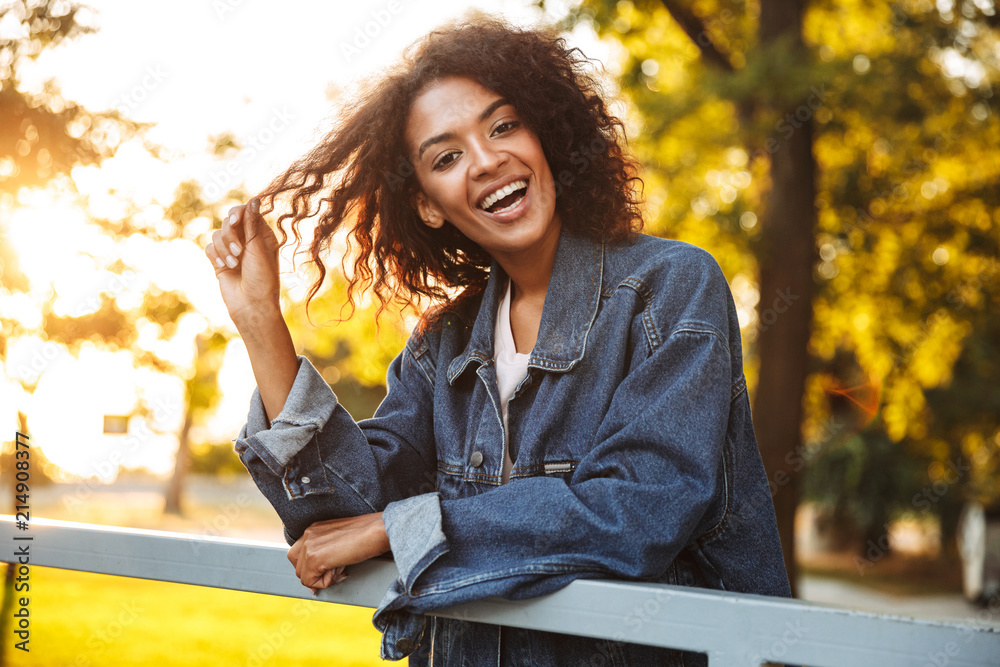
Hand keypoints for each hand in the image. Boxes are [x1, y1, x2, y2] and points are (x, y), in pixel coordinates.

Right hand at [205, 198, 281, 328]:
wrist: (251, 305)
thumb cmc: (262, 278)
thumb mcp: (258, 249)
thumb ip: (252, 224)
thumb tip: (254, 199)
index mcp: (262, 235)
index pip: (246, 212)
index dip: (238, 213)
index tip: (234, 222)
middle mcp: (247, 240)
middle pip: (228, 221)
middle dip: (230, 235)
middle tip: (239, 251)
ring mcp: (232, 250)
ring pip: (217, 234)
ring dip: (224, 248)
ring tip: (234, 264)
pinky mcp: (220, 260)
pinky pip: (210, 248)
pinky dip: (216, 256)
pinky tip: (225, 267)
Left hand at [287, 513, 390, 593]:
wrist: (378, 530)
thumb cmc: (368, 534)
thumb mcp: (340, 540)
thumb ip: (326, 553)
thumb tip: (316, 579)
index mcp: (314, 528)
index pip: (298, 556)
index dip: (312, 568)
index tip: (330, 569)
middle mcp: (308, 534)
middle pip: (298, 568)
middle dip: (317, 574)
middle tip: (339, 569)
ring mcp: (309, 545)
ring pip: (304, 576)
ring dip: (323, 578)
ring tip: (342, 567)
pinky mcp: (314, 558)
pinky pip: (310, 582)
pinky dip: (326, 582)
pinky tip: (342, 569)